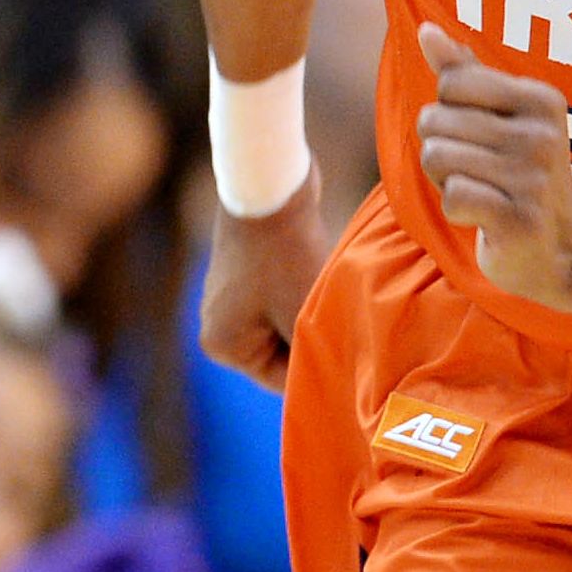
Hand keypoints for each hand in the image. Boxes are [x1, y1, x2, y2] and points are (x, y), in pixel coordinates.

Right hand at [197, 181, 333, 388]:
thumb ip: (315, 354)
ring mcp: (228, 296)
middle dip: (312, 339)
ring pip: (284, 323)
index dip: (319, 369)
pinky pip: (279, 298)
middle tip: (349, 328)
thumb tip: (337, 384)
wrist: (270, 188)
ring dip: (309, 315)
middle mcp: (217, 324)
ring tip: (333, 300)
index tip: (354, 362)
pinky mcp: (244, 271)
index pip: (282, 380)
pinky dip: (301, 293)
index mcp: (223, 346)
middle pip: (281, 352)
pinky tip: (320, 278)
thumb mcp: (304, 315)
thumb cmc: (287, 258)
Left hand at [413, 25, 571, 338]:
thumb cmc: (519, 172)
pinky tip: (484, 215)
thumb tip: (425, 30)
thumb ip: (463, 72)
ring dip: (445, 180)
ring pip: (437, 158)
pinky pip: (453, 196)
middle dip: (440, 149)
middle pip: (435, 121)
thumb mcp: (499, 116)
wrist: (561, 245)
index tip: (478, 136)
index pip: (450, 83)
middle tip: (479, 171)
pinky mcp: (520, 220)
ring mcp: (534, 179)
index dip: (446, 111)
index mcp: (541, 99)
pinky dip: (456, 208)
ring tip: (481, 190)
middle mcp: (543, 135)